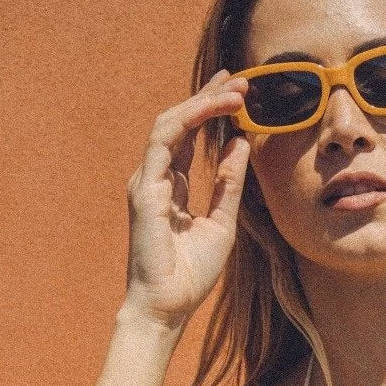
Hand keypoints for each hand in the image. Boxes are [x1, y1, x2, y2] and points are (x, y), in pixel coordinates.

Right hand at [123, 69, 251, 331]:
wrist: (168, 307)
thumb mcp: (222, 223)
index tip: (239, 94)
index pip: (189, 137)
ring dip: (203, 102)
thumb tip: (241, 144)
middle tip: (239, 78)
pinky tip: (216, 111)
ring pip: (171, 124)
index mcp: (171, 187)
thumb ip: (228, 184)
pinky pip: (165, 141)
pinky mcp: (144, 189)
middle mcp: (155, 178)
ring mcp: (146, 181)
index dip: (211, 111)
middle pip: (180, 123)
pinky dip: (190, 120)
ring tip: (234, 90)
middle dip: (208, 97)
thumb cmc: (191, 275)